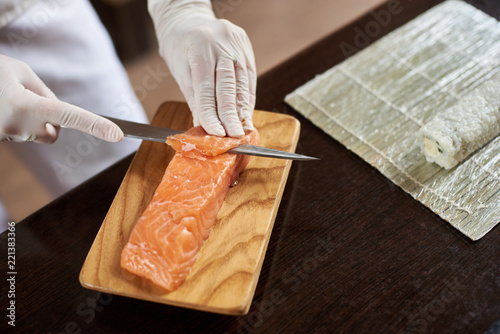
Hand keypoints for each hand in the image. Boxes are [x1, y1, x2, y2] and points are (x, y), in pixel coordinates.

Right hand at [0, 54, 122, 142]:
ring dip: (32, 119)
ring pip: (38, 134)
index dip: (96, 125)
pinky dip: (18, 123)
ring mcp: (8, 137)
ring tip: (8, 99)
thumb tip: (59, 111)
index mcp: (27, 105)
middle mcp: (19, 126)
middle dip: (51, 121)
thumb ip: (45, 93)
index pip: (70, 116)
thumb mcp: (21, 72)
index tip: (119, 134)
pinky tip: (3, 108)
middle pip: (54, 132)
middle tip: (28, 98)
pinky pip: (21, 134)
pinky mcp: (1, 140)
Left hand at [149, 0, 255, 136]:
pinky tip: (246, 114)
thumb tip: (203, 126)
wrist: (188, 18)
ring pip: (242, 83)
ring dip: (243, 110)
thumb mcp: (179, 69)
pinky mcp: (246, 47)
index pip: (206, 88)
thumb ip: (193, 97)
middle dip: (231, 116)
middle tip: (234, 137)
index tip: (217, 133)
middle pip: (228, 87)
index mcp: (199, 46)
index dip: (212, 113)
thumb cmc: (179, 45)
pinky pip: (249, 77)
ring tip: (243, 129)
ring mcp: (237, 43)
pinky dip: (247, 98)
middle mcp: (222, 43)